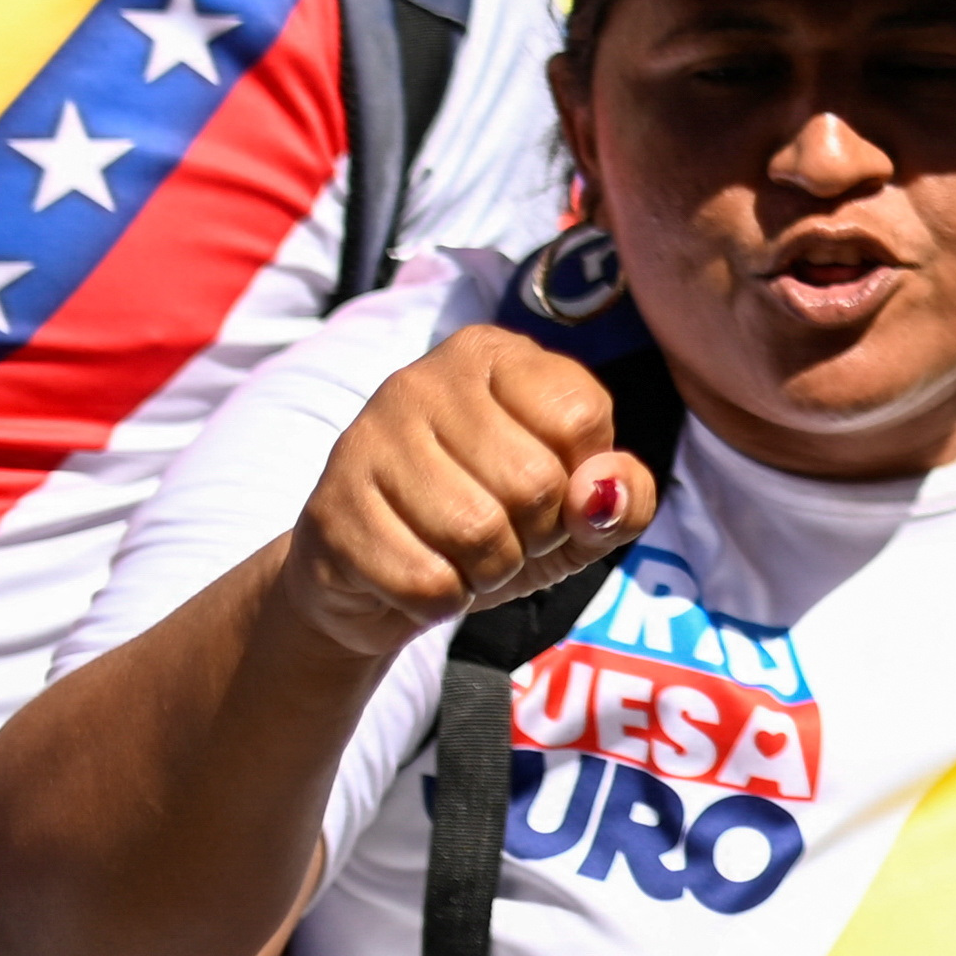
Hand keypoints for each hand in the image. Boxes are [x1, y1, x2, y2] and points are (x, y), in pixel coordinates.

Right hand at [277, 326, 655, 665]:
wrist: (375, 581)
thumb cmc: (495, 522)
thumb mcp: (579, 509)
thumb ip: (625, 496)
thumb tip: (601, 495)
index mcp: (492, 355)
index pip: (580, 415)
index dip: (582, 478)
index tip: (552, 489)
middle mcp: (422, 380)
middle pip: (533, 479)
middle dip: (537, 532)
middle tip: (506, 532)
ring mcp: (367, 441)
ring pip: (478, 534)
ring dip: (491, 570)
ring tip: (465, 555)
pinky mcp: (331, 511)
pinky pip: (425, 581)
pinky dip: (442, 600)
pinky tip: (422, 575)